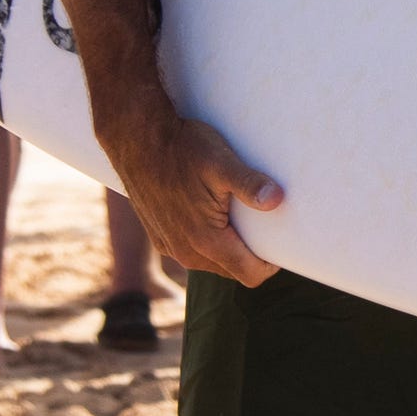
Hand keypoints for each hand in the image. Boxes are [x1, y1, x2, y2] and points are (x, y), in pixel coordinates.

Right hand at [104, 93, 284, 286]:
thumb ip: (249, 184)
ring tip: (236, 216)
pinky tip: (210, 212)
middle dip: (250, 254)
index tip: (280, 242)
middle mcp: (186, 252)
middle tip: (260, 224)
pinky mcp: (159, 237)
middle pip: (233, 271)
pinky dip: (206, 240)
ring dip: (227, 247)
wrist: (136, 140)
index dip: (270, 263)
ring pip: (212, 262)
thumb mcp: (220, 162)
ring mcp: (170, 246)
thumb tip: (277, 199)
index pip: (250, 275)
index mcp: (205, 241)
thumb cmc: (181, 148)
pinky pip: (192, 251)